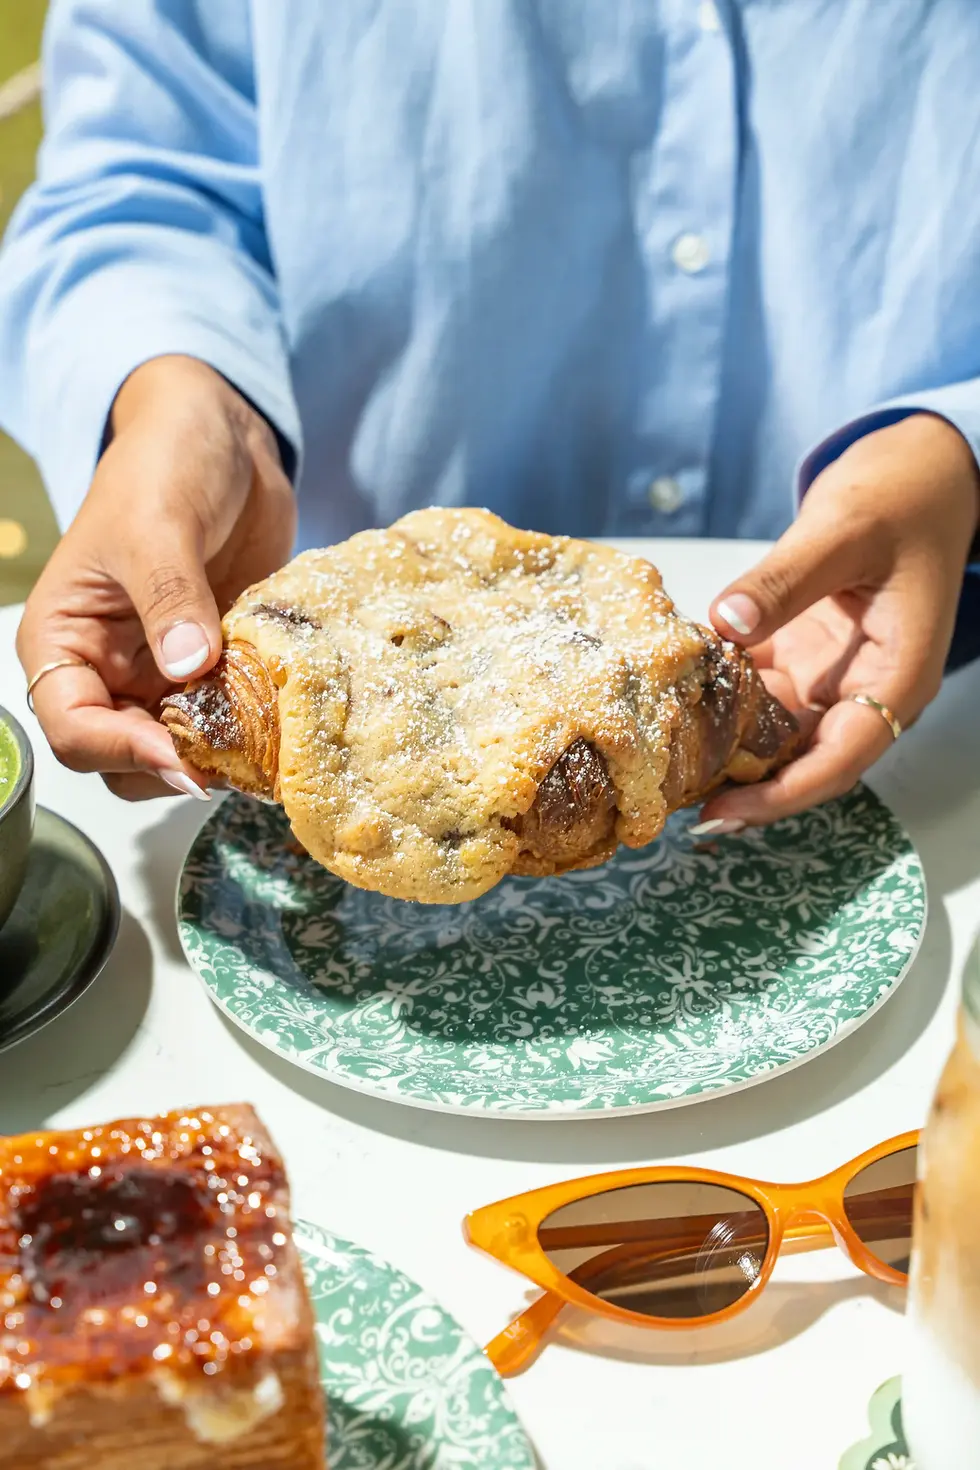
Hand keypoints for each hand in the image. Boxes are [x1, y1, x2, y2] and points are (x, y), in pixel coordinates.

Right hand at [16, 355, 295, 799]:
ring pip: (180, 750)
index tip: (182, 753)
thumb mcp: (158, 524)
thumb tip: (188, 667)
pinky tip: (286, 726)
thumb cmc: (165, 463)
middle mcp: (108, 669)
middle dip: (175, 765)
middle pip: (125, 758)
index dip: (122, 751)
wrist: (223, 437)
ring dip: (220, 756)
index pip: (73, 729)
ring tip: (266, 749)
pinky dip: (254, 731)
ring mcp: (164, 674)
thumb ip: (170, 596)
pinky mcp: (216, 668)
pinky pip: (229, 720)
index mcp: (65, 639)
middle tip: (236, 761)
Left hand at [701, 412, 979, 828]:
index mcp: (896, 675)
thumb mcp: (844, 531)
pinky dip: (720, 696)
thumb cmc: (903, 496)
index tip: (726, 813)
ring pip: (776, 730)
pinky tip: (673, 699)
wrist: (919, 467)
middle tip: (675, 800)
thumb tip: (727, 623)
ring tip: (665, 761)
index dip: (782, 794)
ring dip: (727, 745)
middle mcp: (865, 685)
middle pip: (805, 759)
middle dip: (745, 785)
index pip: (840, 759)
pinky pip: (759, 689)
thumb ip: (786, 579)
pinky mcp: (804, 651)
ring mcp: (833, 671)